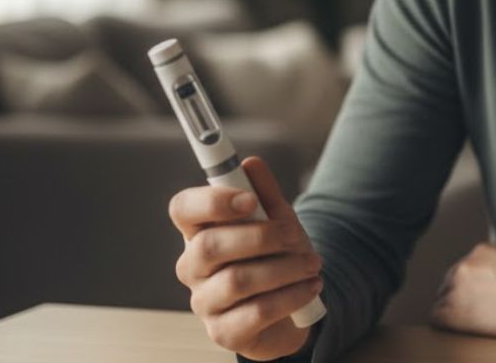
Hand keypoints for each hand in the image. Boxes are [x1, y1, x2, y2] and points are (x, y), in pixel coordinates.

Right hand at [168, 156, 322, 360]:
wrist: (294, 306)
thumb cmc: (276, 257)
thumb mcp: (277, 220)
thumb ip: (264, 193)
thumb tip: (251, 163)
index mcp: (199, 231)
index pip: (182, 208)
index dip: (212, 202)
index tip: (249, 200)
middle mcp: (193, 266)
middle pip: (208, 246)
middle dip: (260, 237)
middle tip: (294, 235)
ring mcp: (205, 302)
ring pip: (237, 281)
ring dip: (284, 268)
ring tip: (312, 264)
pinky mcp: (224, 333)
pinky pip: (256, 312)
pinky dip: (291, 296)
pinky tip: (311, 287)